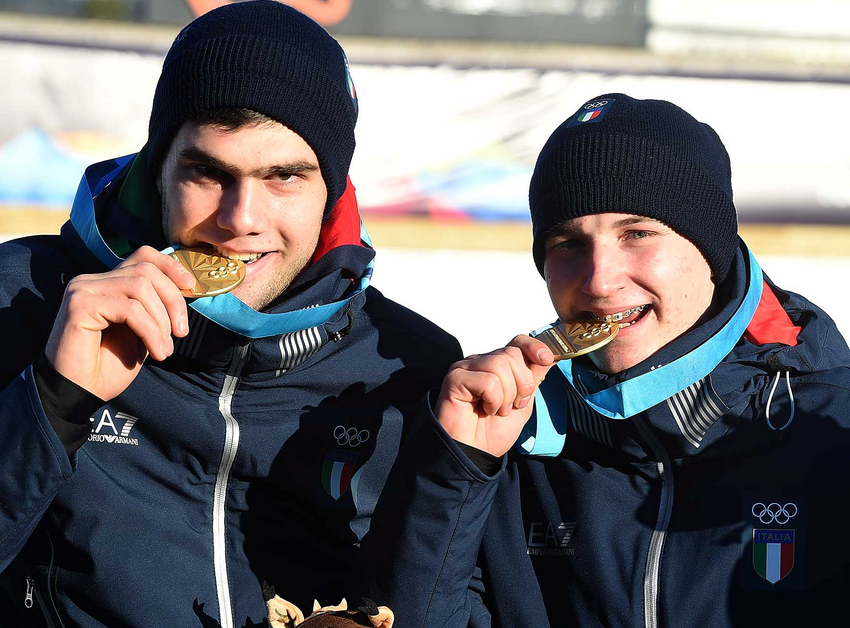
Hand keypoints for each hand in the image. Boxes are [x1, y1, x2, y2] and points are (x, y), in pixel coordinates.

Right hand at [45, 246, 196, 400]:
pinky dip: (150, 331)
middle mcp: (92, 280)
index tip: (191, 286)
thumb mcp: (143, 331)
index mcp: (107, 283)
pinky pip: (129, 309)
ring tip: (164, 348)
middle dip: (173, 300)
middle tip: (180, 332)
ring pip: (140, 287)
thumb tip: (185, 287)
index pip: (143, 256)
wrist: (80, 394)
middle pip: (146, 270)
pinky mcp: (79, 304)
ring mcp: (83, 289)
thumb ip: (156, 308)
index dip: (171, 266)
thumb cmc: (109, 366)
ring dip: (161, 321)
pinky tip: (155, 352)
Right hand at [435, 335, 555, 457]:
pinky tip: (485, 409)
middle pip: (511, 354)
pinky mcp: (456, 378)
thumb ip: (534, 378)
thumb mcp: (524, 403)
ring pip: (500, 364)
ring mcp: (466, 368)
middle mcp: (481, 362)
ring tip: (497, 410)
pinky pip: (487, 380)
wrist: (475, 454)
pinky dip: (493, 400)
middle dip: (523, 383)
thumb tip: (550, 356)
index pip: (517, 342)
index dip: (534, 347)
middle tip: (514, 404)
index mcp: (497, 365)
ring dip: (507, 395)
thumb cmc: (492, 432)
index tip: (546, 359)